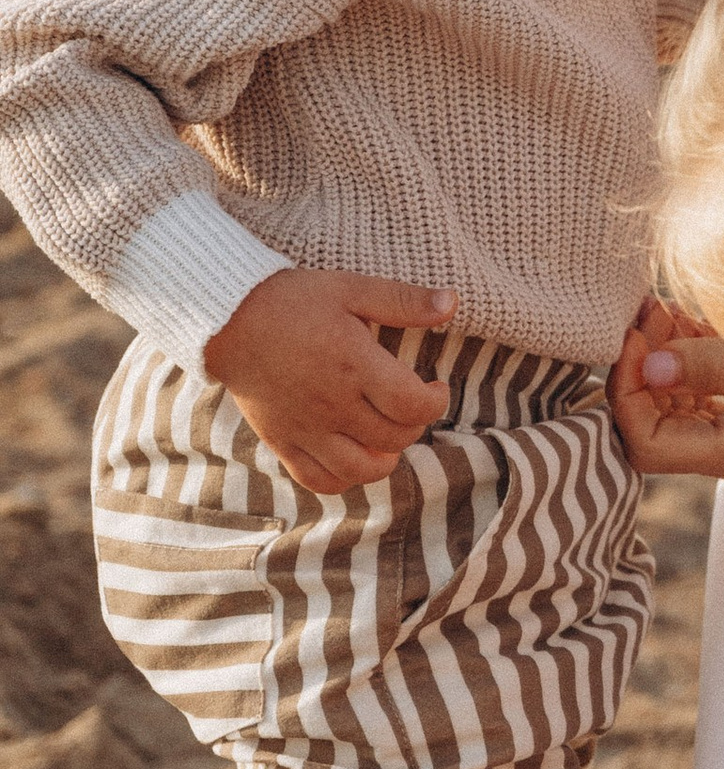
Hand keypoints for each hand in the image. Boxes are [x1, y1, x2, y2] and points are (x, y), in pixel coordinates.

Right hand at [204, 271, 454, 489]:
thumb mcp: (350, 288)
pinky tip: (354, 455)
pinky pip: (319, 480)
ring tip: (387, 433)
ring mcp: (305, 428)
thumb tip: (452, 303)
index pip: (413, 406)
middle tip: (410, 404)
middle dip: (415, 424)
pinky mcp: (282, 441)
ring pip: (361, 469)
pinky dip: (344, 478)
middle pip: (394, 438)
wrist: (226, 320)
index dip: (436, 401)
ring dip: (386, 457)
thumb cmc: (292, 301)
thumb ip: (403, 301)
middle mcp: (332, 404)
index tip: (435, 387)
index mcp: (354, 365)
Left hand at [610, 298, 723, 495]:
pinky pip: (705, 408)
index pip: (652, 446)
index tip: (632, 339)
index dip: (628, 393)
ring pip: (680, 415)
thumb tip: (649, 366)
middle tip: (647, 312)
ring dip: (664, 363)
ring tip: (665, 310)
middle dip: (644, 367)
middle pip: (661, 429)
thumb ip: (716, 365)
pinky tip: (687, 326)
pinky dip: (688, 369)